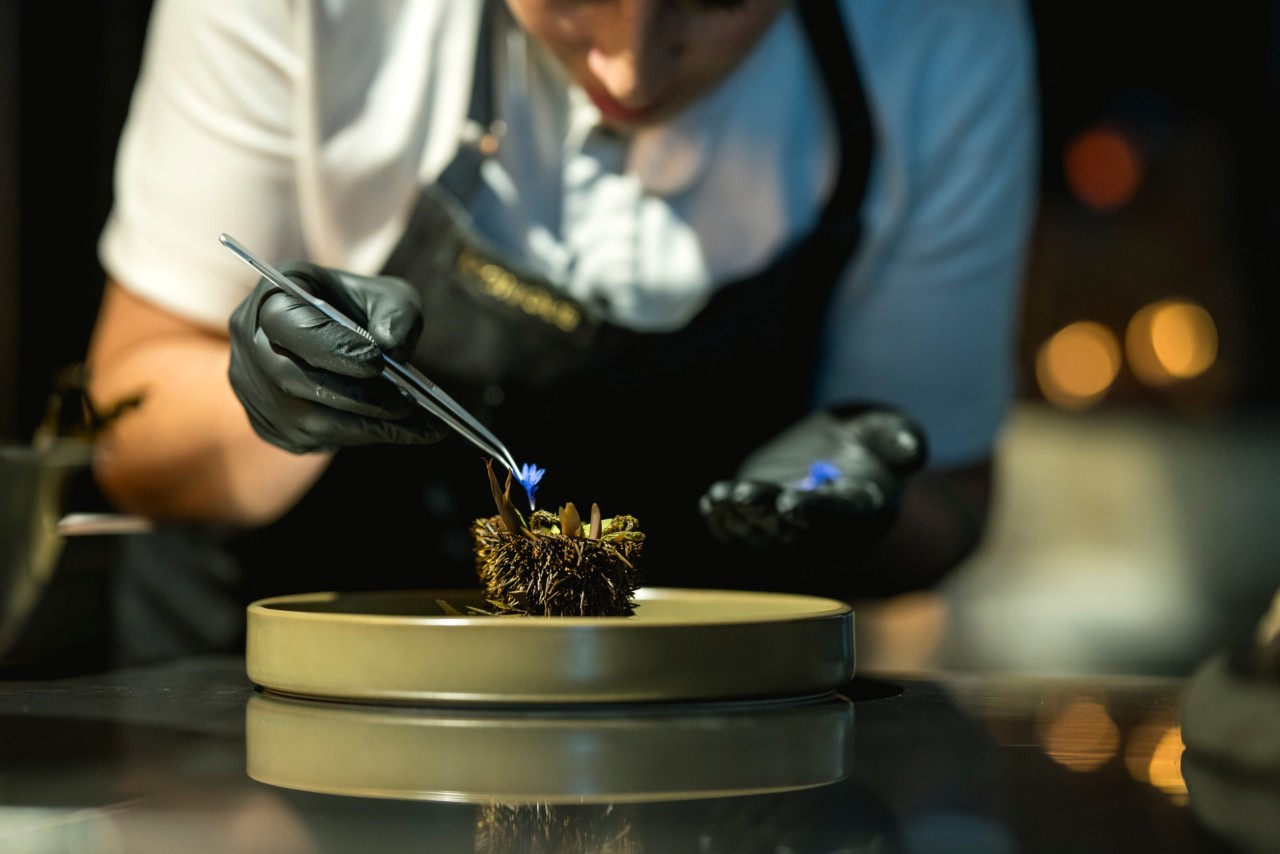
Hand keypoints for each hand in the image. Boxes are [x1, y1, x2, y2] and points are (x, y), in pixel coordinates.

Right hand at [228, 260, 445, 452]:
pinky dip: (358, 438)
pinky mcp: (269, 424)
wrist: (346, 339)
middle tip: (406, 404)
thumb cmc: (366, 310)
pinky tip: (400, 433)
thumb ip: (397, 315)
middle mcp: (250, 343)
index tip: (377, 362)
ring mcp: (253, 389)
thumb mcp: (390, 298)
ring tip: (420, 426)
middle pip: (291, 378)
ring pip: (303, 418)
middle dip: (354, 395)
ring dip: (364, 425)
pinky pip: (309, 440)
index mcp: (273, 297)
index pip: (287, 323)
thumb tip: (392, 350)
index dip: (330, 345)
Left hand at [699, 405, 926, 551]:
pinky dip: (725, 524)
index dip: (814, 513)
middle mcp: (829, 535)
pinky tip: (712, 503)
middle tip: (744, 495)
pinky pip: (744, 537)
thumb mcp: (891, 430)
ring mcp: (795, 537)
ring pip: (765, 540)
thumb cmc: (871, 441)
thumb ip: (902, 439)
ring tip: (722, 498)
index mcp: (864, 513)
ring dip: (740, 523)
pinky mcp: (767, 529)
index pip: (839, 519)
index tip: (790, 502)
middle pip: (795, 534)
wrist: (842, 455)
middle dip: (766, 516)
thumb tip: (914, 449)